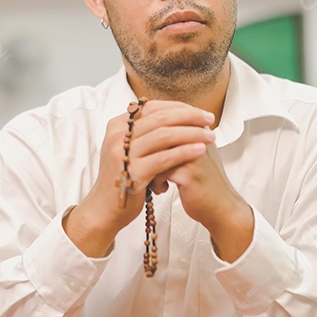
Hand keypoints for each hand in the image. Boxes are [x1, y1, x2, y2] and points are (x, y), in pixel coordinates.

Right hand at [64, 100, 215, 256]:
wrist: (106, 209)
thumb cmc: (125, 177)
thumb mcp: (130, 149)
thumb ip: (147, 132)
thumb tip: (177, 114)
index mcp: (118, 126)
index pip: (152, 107)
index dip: (179, 108)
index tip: (199, 112)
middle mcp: (117, 136)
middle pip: (160, 118)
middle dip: (189, 117)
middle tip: (210, 119)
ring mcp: (123, 154)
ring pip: (164, 136)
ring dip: (191, 133)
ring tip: (211, 135)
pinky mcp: (132, 172)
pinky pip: (163, 158)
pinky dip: (184, 152)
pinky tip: (200, 150)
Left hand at [156, 142, 255, 261]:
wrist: (222, 207)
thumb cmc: (206, 182)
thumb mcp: (196, 154)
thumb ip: (180, 141)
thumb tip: (154, 131)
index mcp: (199, 131)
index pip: (167, 121)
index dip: (152, 136)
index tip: (149, 151)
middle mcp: (197, 139)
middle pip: (159, 136)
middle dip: (149, 153)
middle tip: (149, 167)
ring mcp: (193, 155)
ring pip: (156, 153)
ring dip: (151, 169)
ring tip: (156, 180)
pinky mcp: (188, 173)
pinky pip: (159, 171)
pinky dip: (156, 182)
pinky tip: (163, 188)